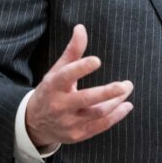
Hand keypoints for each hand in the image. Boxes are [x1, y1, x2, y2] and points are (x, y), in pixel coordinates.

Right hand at [25, 25, 134, 148]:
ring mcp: (68, 123)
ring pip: (97, 113)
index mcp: (53, 86)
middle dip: (107, 92)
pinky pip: (100, 126)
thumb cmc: (51, 91)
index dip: (81, 68)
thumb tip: (81, 27)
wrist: (34, 124)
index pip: (66, 76)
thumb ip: (72, 52)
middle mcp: (60, 106)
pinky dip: (116, 116)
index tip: (97, 60)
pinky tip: (127, 105)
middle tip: (125, 85)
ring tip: (127, 88)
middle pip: (86, 99)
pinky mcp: (77, 135)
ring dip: (116, 102)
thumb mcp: (57, 71)